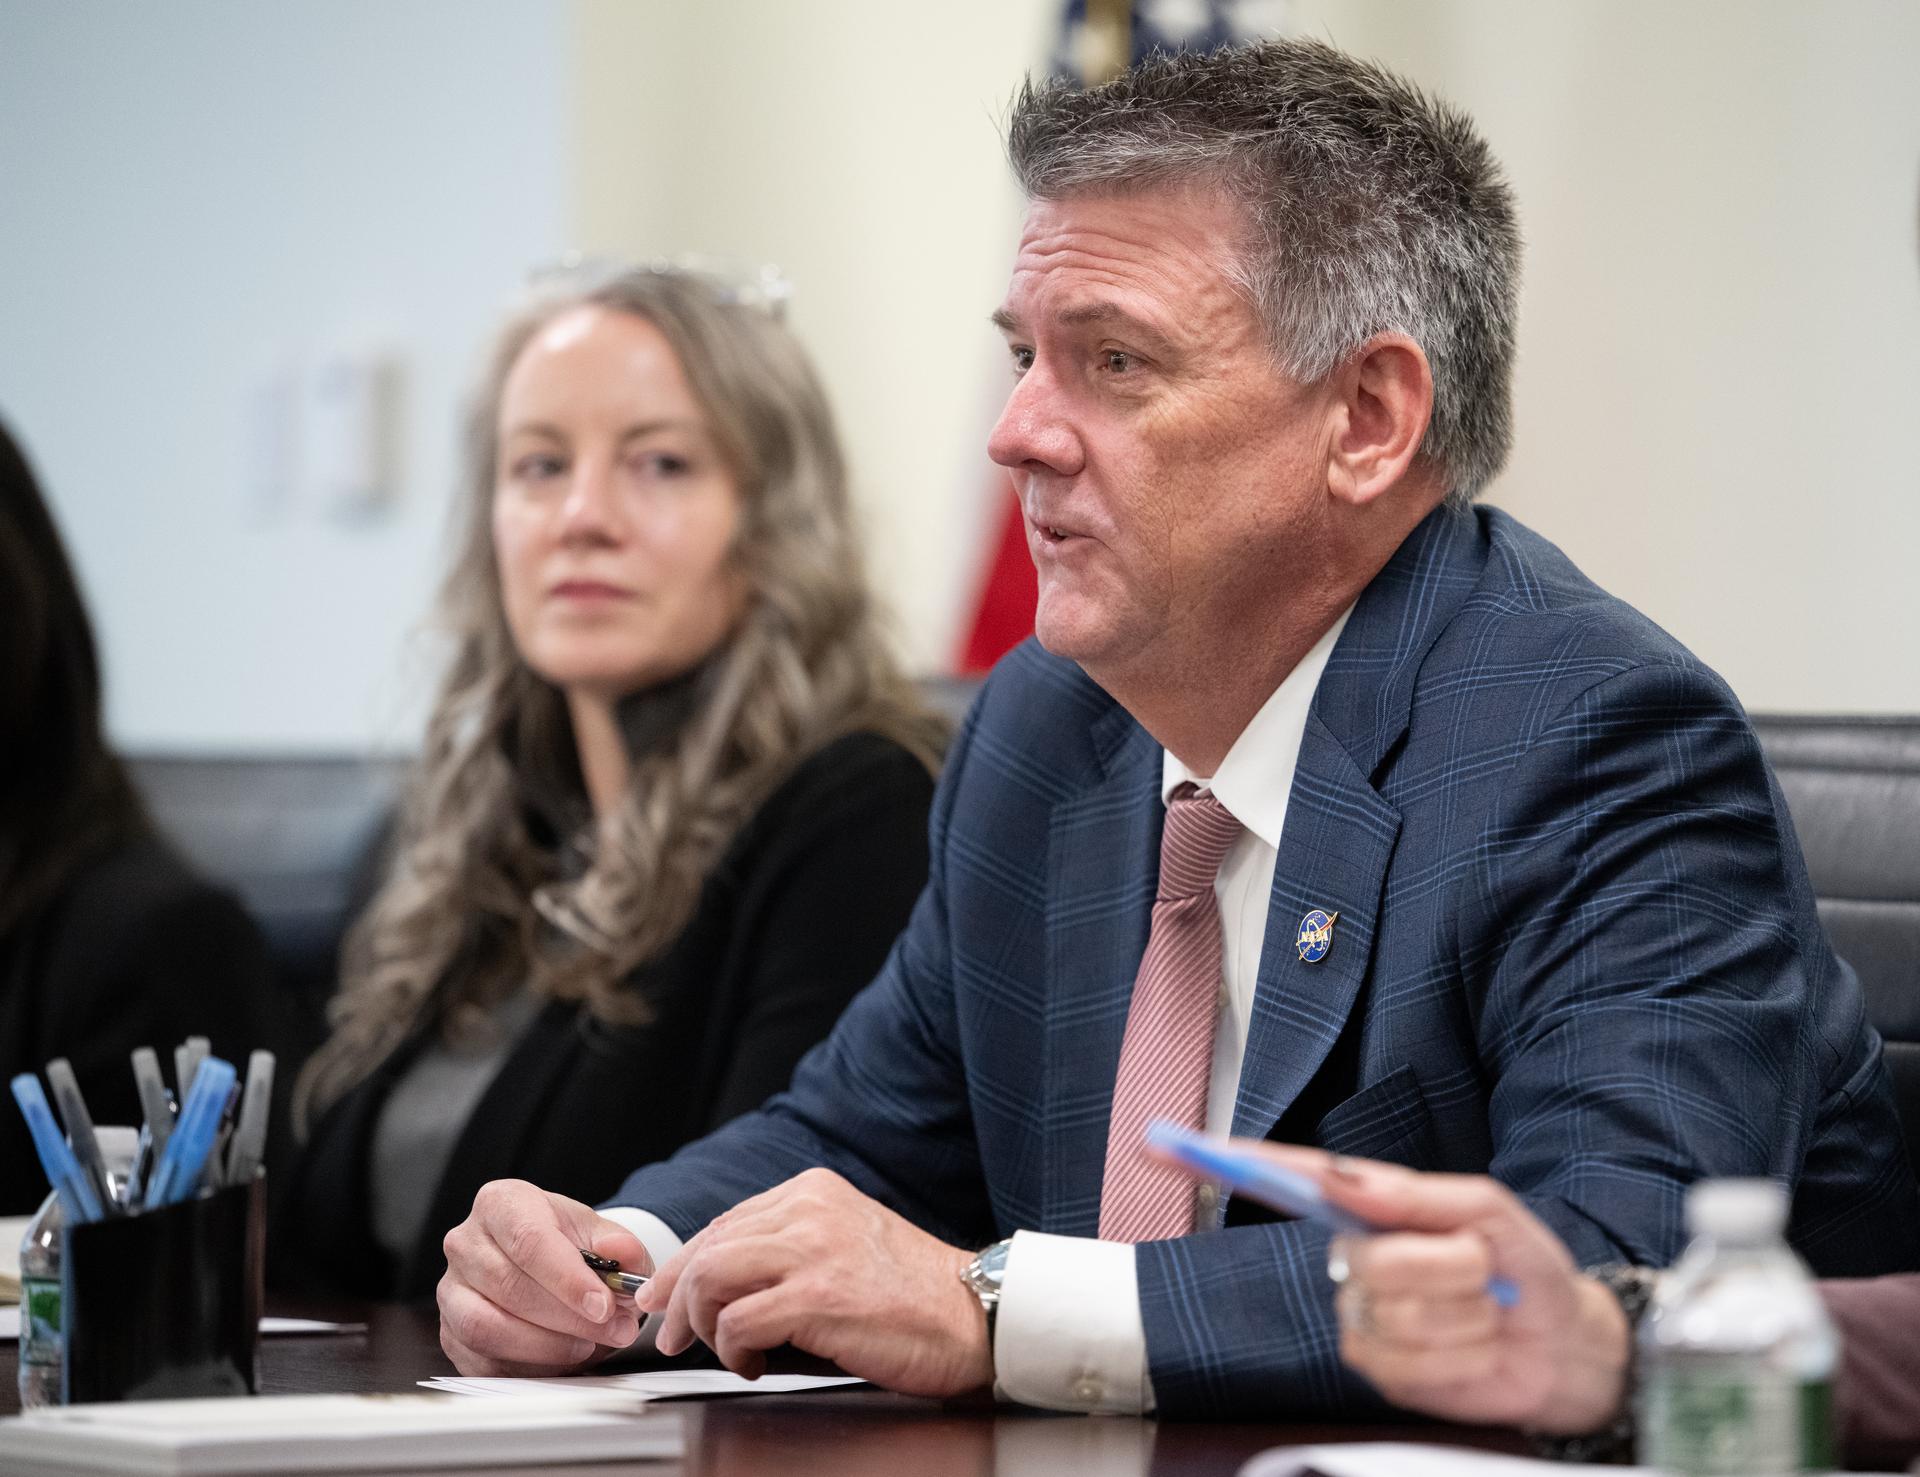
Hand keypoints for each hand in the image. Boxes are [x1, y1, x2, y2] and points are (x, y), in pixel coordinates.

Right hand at [438, 1179, 651, 1374]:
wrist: (547, 1265)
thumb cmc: (568, 1246)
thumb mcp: (600, 1235)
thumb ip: (619, 1244)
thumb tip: (622, 1252)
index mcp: (501, 1204)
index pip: (529, 1241)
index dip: (568, 1279)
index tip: (604, 1306)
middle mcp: (465, 1243)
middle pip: (510, 1287)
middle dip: (568, 1318)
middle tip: (613, 1330)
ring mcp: (451, 1290)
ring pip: (487, 1328)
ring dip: (545, 1346)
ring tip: (588, 1345)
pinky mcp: (449, 1333)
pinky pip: (481, 1361)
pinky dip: (525, 1368)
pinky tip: (560, 1359)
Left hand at [636, 1168, 992, 1396]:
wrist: (973, 1316)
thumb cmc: (914, 1293)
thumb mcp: (846, 1242)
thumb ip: (789, 1247)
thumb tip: (720, 1283)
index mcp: (814, 1191)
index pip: (724, 1223)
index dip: (684, 1264)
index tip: (666, 1295)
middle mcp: (810, 1209)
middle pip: (709, 1247)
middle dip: (677, 1297)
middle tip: (673, 1335)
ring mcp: (814, 1250)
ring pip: (711, 1277)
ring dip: (701, 1323)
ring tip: (721, 1350)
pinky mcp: (819, 1297)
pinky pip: (739, 1322)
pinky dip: (732, 1350)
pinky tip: (751, 1362)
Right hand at [1153, 1141, 1629, 1434]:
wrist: (1565, 1346)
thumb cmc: (1525, 1265)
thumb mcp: (1486, 1210)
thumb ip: (1414, 1193)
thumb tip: (1342, 1177)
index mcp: (1369, 1207)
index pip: (1285, 1180)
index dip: (1225, 1161)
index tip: (1163, 1146)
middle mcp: (1354, 1258)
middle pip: (1364, 1258)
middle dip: (1443, 1265)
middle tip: (1479, 1267)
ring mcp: (1363, 1317)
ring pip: (1393, 1314)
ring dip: (1463, 1313)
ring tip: (1484, 1311)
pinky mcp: (1381, 1372)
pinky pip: (1408, 1364)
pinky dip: (1462, 1355)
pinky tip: (1476, 1349)